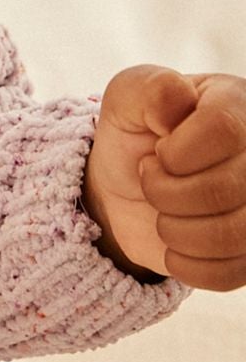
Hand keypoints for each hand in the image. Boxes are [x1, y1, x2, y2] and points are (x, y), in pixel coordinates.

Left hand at [83, 66, 245, 291]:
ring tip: (162, 213)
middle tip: (150, 182)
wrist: (128, 189)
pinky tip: (174, 245)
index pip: (224, 130)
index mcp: (236, 105)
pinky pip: (230, 272)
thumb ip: (148, 88)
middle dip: (166, 194)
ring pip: (232, 234)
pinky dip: (187, 265)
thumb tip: (179, 99)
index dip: (176, 153)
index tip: (157, 153)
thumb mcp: (126, 101)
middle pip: (224, 188)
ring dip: (175, 231)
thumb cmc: (134, 137)